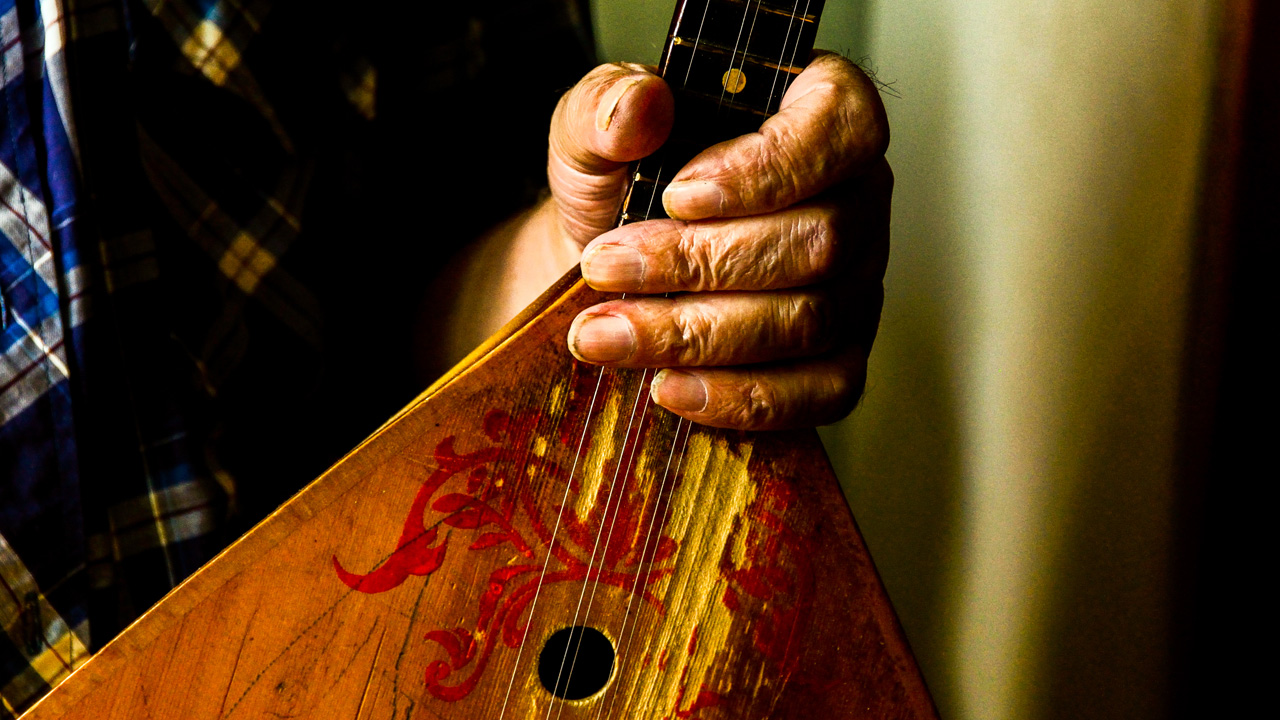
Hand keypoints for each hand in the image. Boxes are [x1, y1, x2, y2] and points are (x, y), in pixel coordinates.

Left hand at [548, 54, 890, 429]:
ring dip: (697, 334)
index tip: (679, 195)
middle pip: (817, 241)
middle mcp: (856, 198)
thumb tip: (638, 108)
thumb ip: (603, 105)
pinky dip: (740, 398)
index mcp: (821, 113)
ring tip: (607, 336)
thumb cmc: (620, 188)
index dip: (769, 168)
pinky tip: (669, 388)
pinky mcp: (839, 359)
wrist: (610, 271)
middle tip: (605, 270)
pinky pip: (820, 393)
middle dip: (698, 265)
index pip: (842, 126)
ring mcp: (857, 285)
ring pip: (809, 321)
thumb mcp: (592, 132)